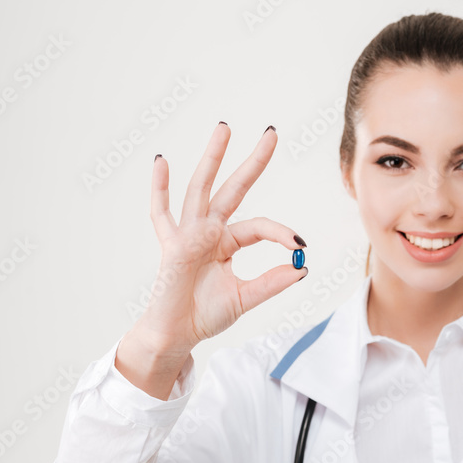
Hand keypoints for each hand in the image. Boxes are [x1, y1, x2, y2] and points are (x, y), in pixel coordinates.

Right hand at [116, 123, 306, 397]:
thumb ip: (272, 283)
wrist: (178, 334)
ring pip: (201, 187)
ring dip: (213, 157)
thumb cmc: (206, 315)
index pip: (260, 226)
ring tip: (225, 128)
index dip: (281, 233)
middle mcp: (209, 231)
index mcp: (229, 242)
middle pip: (234, 188)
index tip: (300, 245)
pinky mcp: (171, 245)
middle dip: (253, 161)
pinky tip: (161, 161)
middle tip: (272, 132)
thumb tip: (303, 268)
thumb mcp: (246, 298)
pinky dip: (160, 188)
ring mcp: (189, 233)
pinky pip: (162, 214)